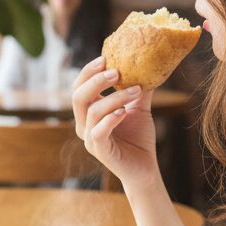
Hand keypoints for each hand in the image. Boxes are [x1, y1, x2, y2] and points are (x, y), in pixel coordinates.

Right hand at [72, 57, 160, 193]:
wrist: (145, 167)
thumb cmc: (138, 137)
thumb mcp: (139, 107)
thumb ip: (138, 88)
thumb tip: (148, 65)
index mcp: (89, 112)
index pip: (79, 87)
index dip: (88, 72)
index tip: (105, 58)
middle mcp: (84, 124)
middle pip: (78, 96)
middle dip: (95, 80)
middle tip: (116, 71)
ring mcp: (89, 138)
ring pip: (92, 111)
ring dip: (114, 97)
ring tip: (134, 90)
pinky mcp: (100, 151)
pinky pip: (98, 132)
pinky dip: (110, 118)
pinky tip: (124, 112)